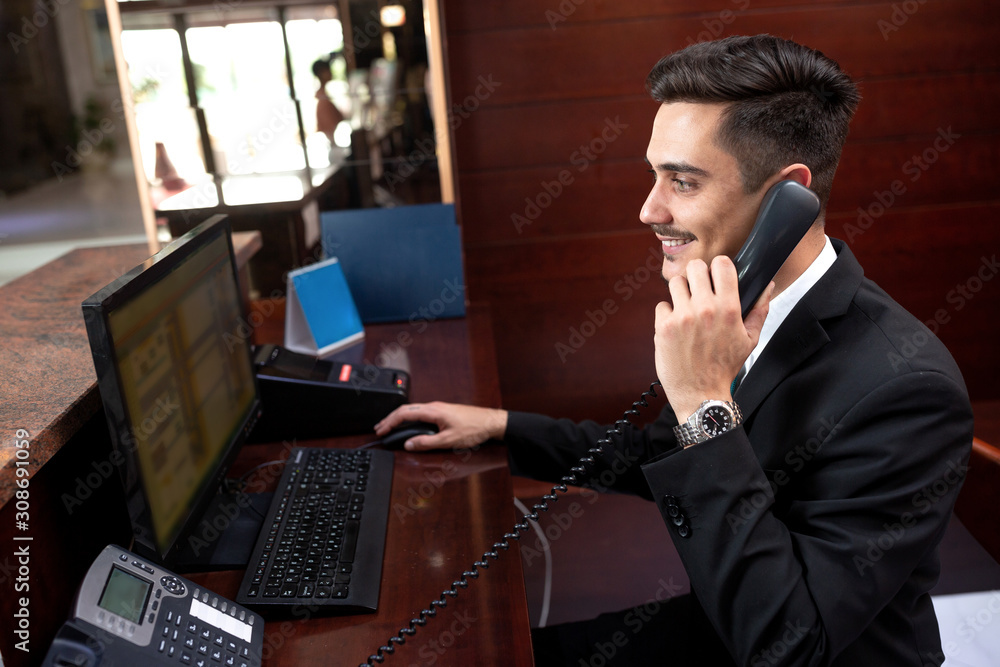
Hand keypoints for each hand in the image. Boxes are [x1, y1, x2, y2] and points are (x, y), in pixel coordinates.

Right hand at [373, 402, 507, 450]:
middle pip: (406, 410)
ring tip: (390, 426)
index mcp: (433, 411)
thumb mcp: (448, 440)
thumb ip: (427, 443)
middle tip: (379, 428)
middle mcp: (434, 406)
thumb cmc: (474, 429)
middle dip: (390, 419)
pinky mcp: (443, 411)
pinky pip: (421, 412)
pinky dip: (410, 418)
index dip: (390, 422)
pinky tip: (409, 424)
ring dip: (399, 417)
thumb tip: (409, 444)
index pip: (404, 414)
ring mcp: (438, 408)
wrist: (491, 422)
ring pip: (413, 410)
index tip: (381, 430)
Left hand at [654, 256, 771, 421]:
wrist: (700, 393)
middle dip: (697, 276)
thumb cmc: (725, 367)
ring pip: (675, 283)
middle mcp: (705, 309)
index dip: (718, 267)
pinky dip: (667, 314)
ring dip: (681, 293)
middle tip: (699, 290)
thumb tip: (768, 286)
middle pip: (695, 267)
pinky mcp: (664, 327)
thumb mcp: (750, 340)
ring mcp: (682, 317)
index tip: (716, 276)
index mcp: (729, 309)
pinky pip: (662, 305)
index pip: (721, 264)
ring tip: (687, 309)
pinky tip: (676, 328)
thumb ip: (759, 310)